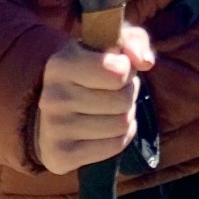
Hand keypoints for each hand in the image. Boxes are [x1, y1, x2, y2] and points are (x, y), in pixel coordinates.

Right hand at [33, 24, 154, 175]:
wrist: (53, 110)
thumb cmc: (89, 69)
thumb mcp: (110, 43)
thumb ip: (134, 41)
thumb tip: (146, 62)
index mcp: (61, 64)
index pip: (118, 72)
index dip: (128, 69)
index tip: (119, 67)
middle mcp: (52, 97)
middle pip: (123, 100)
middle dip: (129, 93)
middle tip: (117, 90)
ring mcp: (54, 130)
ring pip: (121, 124)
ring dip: (126, 115)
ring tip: (113, 108)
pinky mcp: (60, 157)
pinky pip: (114, 146)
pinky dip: (121, 137)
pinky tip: (110, 128)